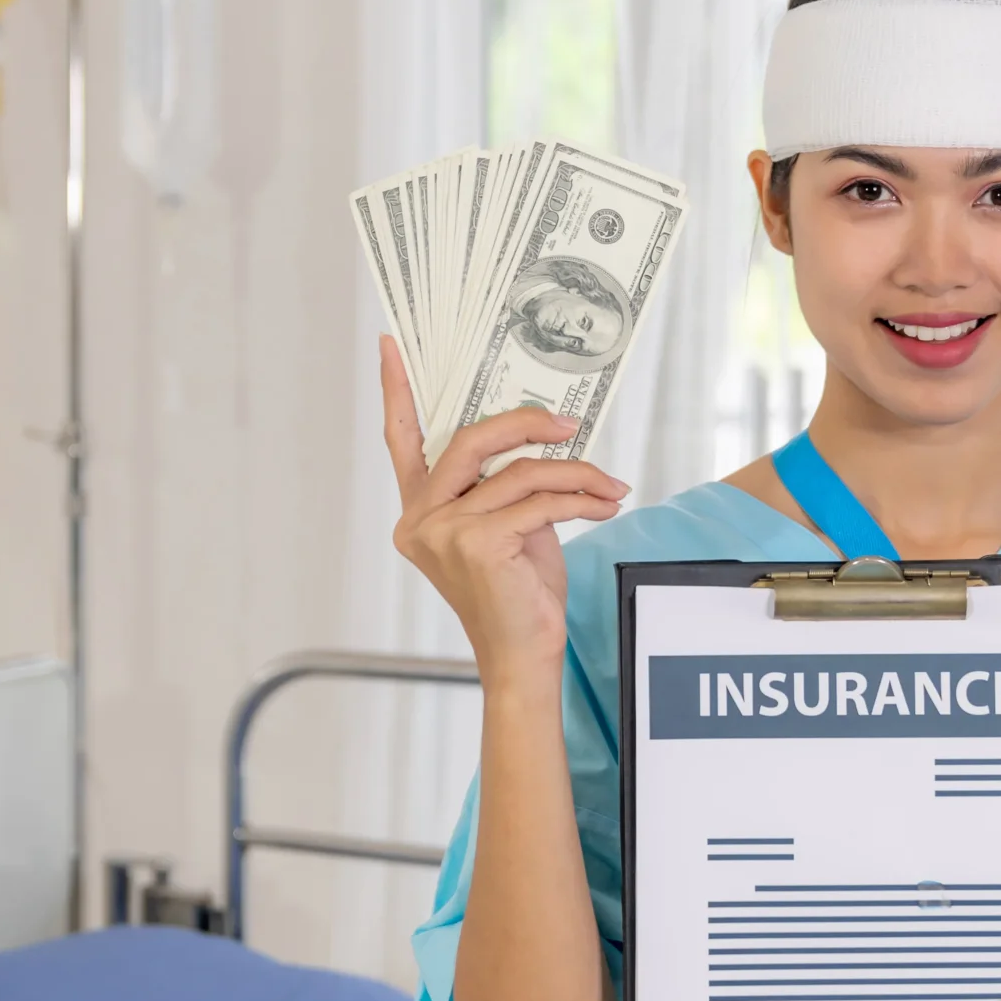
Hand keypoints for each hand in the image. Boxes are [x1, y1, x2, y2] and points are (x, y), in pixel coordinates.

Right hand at [380, 335, 627, 678]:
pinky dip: (581, 500)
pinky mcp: (479, 544)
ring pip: (519, 473)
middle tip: (566, 424)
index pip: (401, 440)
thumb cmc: (517, 593)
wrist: (524, 655)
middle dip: (526, 423)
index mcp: (419, 510)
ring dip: (575, 474)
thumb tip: (542, 432)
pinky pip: (540, 501)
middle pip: (471, 440)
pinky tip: (605, 505)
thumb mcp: (509, 525)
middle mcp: (420, 519)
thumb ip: (505, 483)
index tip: (391, 345)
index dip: (396, 390)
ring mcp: (444, 532)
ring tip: (608, 486)